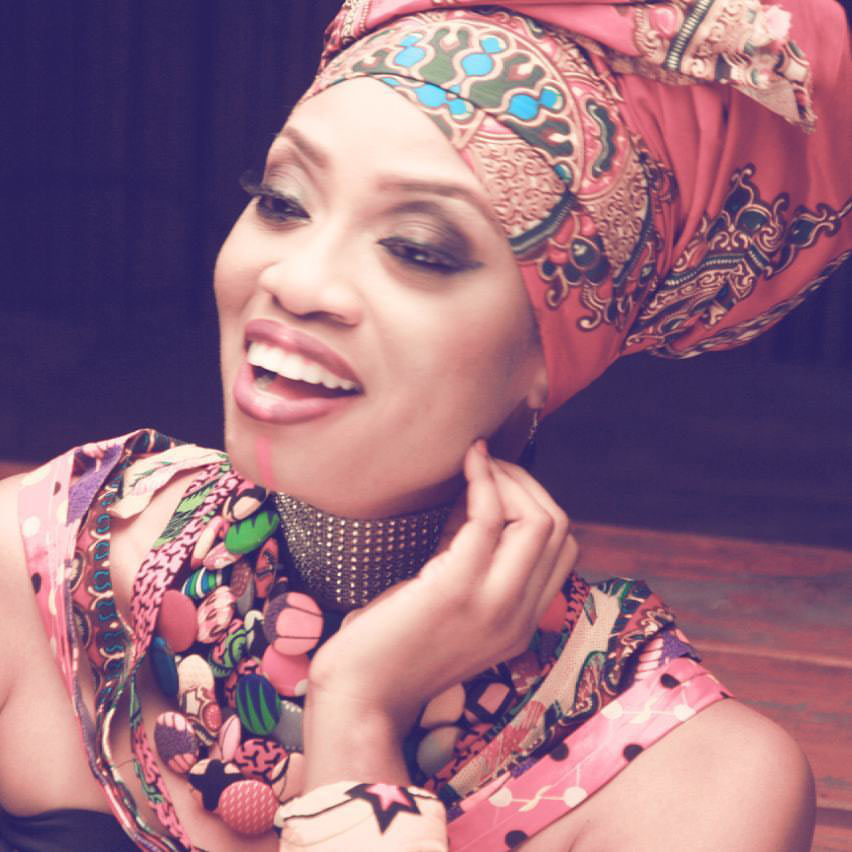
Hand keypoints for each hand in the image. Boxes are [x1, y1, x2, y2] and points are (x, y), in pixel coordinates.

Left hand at [306, 440, 577, 736]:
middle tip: (491, 465)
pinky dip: (484, 479)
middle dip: (528, 484)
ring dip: (510, 478)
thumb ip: (476, 572)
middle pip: (559, 529)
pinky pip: (490, 518)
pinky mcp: (457, 589)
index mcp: (523, 623)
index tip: (498, 485)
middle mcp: (520, 617)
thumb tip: (480, 507)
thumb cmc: (393, 647)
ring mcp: (494, 605)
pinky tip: (470, 460)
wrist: (360, 697)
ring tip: (479, 460)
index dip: (535, 506)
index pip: (563, 550)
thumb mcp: (453, 611)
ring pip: (539, 520)